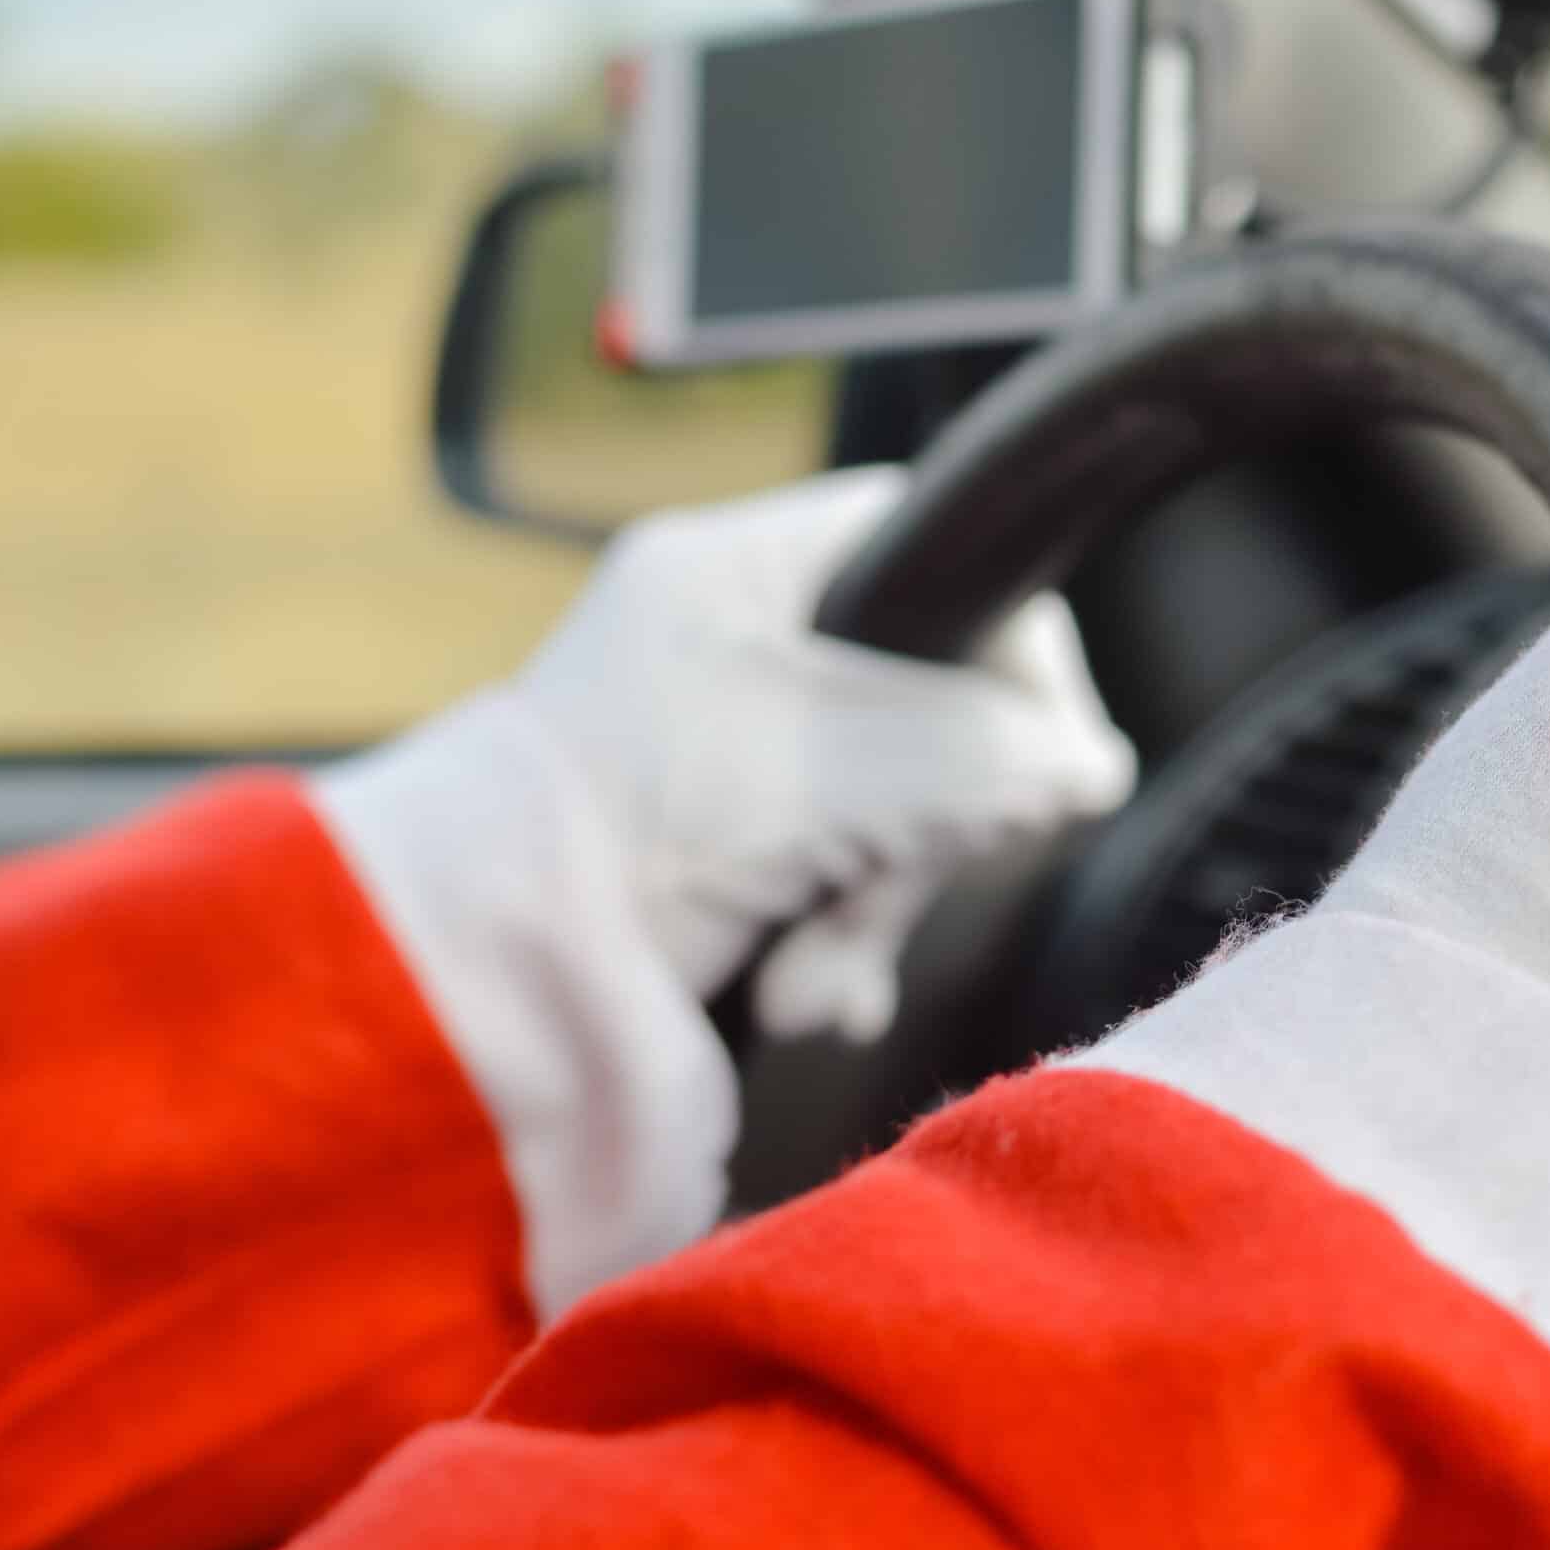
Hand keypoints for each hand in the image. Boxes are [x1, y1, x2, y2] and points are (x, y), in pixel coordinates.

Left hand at [514, 465, 1135, 1040]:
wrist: (460, 985)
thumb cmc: (612, 845)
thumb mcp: (834, 781)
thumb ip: (984, 759)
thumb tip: (1090, 766)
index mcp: (737, 570)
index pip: (932, 555)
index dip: (1007, 656)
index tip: (1034, 759)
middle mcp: (724, 640)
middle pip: (923, 702)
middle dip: (920, 834)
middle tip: (883, 900)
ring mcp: (712, 745)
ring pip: (882, 804)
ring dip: (871, 908)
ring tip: (813, 980)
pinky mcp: (702, 844)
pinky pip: (823, 871)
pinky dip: (826, 942)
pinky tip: (801, 994)